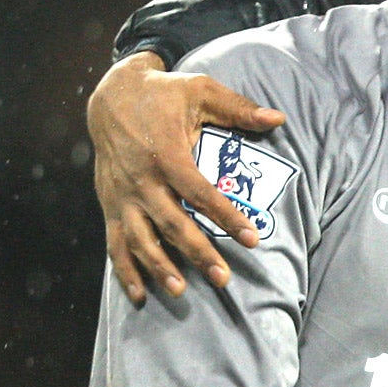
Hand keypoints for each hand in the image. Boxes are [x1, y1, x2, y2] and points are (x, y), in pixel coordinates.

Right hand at [87, 51, 287, 302]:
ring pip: (139, 238)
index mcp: (166, 153)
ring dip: (158, 266)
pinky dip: (125, 270)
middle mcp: (141, 179)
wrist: (109, 95)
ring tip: (181, 290)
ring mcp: (121, 195)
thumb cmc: (163, 94)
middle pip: (170, 222)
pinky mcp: (109, 204)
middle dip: (196, 252)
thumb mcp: (201, 91)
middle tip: (223, 278)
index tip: (251, 239)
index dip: (226, 216)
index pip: (199, 192)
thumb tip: (278, 118)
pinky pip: (114, 243)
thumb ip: (238, 108)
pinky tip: (141, 295)